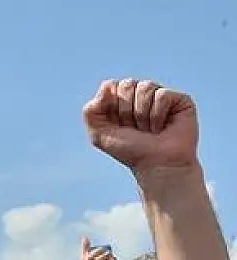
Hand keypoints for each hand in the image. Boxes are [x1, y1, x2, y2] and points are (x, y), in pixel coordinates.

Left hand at [83, 79, 198, 172]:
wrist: (155, 164)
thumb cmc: (128, 150)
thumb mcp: (98, 134)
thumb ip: (90, 111)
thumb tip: (107, 85)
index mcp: (120, 99)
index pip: (110, 86)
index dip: (111, 107)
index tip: (117, 125)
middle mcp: (140, 95)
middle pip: (127, 84)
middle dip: (126, 111)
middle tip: (134, 129)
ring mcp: (160, 96)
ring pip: (145, 87)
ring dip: (141, 115)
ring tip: (148, 130)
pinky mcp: (179, 99)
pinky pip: (162, 95)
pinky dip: (157, 115)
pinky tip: (162, 127)